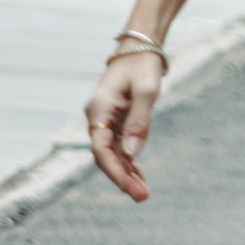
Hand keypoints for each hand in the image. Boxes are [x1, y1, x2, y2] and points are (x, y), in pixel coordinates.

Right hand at [86, 45, 165, 200]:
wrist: (139, 48)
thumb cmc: (142, 65)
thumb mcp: (146, 90)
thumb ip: (140, 122)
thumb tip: (133, 154)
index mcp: (99, 108)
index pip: (100, 148)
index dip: (114, 171)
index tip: (130, 188)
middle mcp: (97, 117)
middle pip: (104, 155)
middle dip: (121, 178)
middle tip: (142, 197)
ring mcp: (105, 120)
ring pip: (111, 154)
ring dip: (126, 174)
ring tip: (143, 193)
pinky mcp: (115, 122)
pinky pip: (119, 147)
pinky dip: (129, 163)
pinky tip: (139, 178)